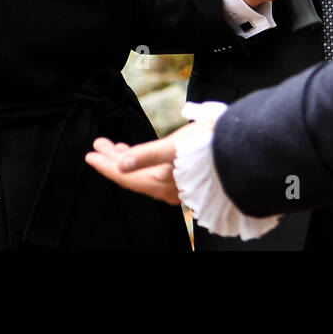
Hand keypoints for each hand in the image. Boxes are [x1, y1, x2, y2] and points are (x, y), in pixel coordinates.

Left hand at [84, 123, 206, 205]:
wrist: (241, 148)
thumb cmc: (210, 144)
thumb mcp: (174, 146)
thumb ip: (147, 155)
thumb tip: (121, 164)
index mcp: (162, 183)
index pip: (125, 176)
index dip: (105, 165)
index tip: (90, 154)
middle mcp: (167, 189)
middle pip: (132, 175)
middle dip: (113, 158)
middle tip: (99, 144)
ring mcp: (176, 185)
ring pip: (143, 173)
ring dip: (127, 158)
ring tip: (115, 145)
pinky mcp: (185, 177)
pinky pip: (155, 172)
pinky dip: (143, 161)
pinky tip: (141, 153)